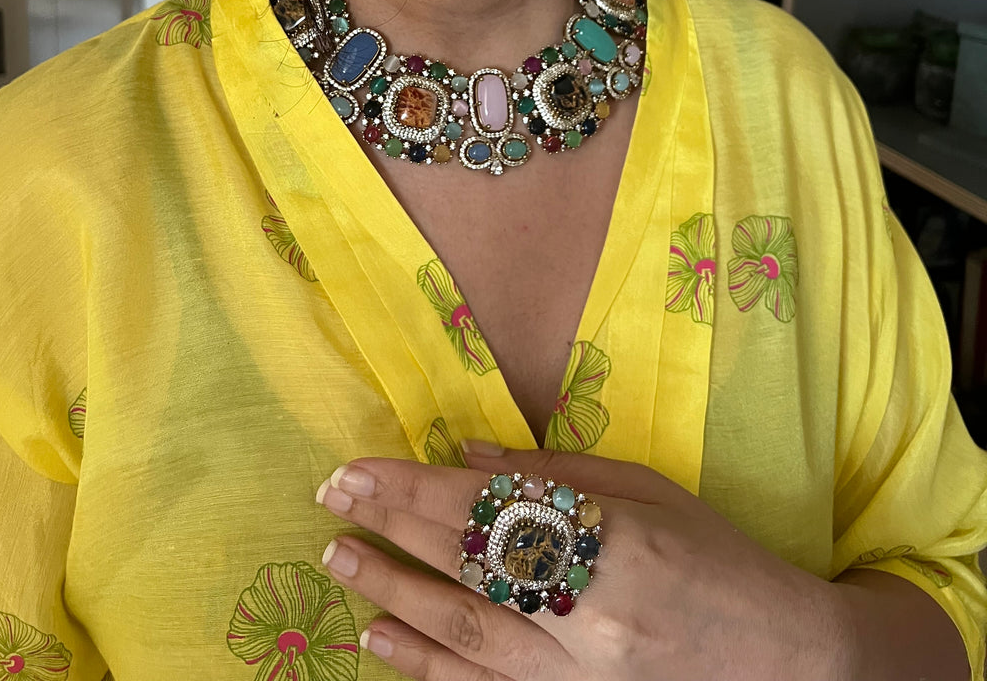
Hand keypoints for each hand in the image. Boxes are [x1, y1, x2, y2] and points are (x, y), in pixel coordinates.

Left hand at [316, 445, 849, 680]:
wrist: (784, 663)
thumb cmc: (719, 559)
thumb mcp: (649, 491)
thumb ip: (555, 475)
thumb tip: (466, 456)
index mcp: (617, 548)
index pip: (492, 514)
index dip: (416, 490)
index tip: (358, 469)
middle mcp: (591, 622)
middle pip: (469, 572)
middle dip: (392, 533)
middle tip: (330, 501)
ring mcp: (579, 680)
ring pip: (465, 640)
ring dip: (394, 598)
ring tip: (339, 563)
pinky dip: (427, 670)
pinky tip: (382, 645)